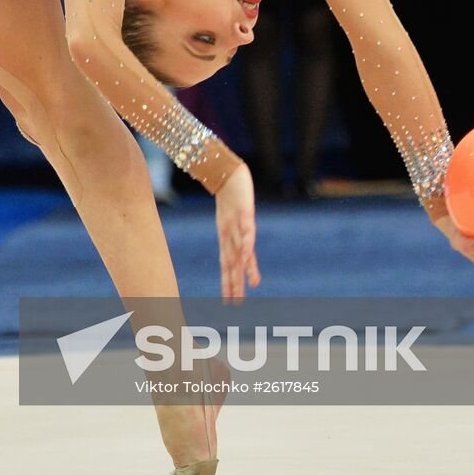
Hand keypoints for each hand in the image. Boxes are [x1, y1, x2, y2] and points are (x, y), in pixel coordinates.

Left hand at [214, 163, 260, 303]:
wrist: (225, 170)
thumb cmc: (229, 194)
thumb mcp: (232, 215)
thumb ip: (237, 231)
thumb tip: (238, 242)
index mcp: (225, 236)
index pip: (226, 264)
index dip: (227, 282)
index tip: (229, 301)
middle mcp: (229, 234)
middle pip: (231, 262)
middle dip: (233, 284)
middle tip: (235, 304)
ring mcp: (235, 224)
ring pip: (238, 249)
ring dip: (240, 270)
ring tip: (243, 288)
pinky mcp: (244, 212)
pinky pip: (246, 231)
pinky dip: (247, 245)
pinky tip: (247, 258)